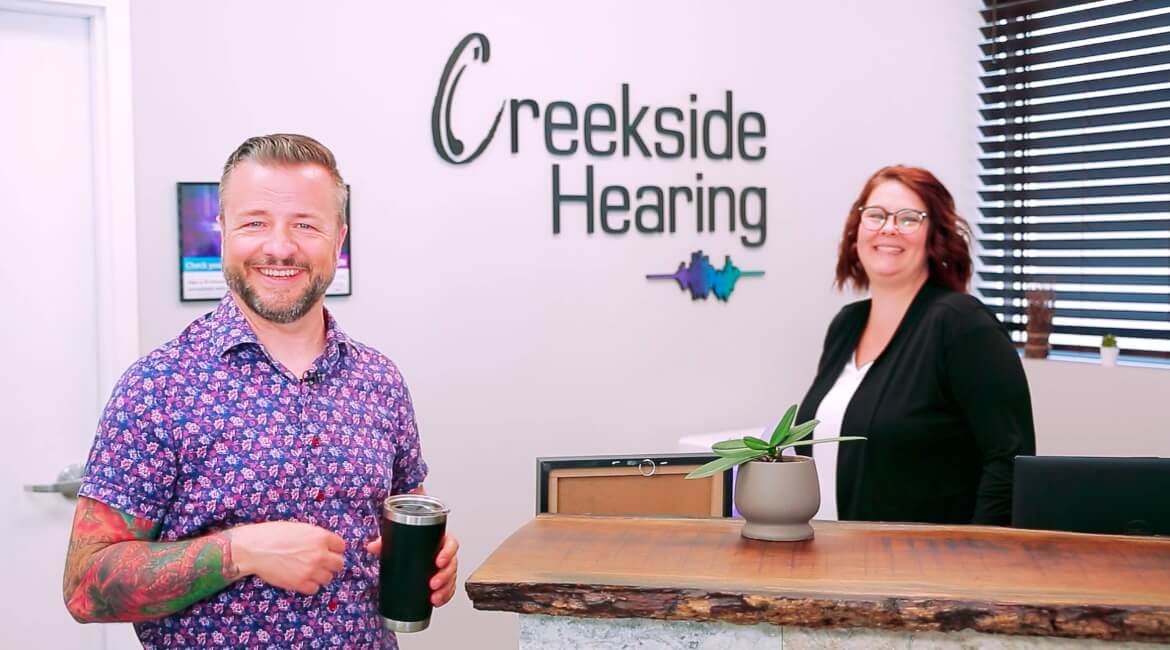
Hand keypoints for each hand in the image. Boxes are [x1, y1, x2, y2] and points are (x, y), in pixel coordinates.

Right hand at [229, 521, 345, 594]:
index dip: (334, 548)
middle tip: (322, 562)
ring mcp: (311, 570)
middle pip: (339, 564)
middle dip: (331, 563)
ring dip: (321, 575)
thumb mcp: (299, 528)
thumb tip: (325, 544)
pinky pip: (314, 589)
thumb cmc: (273, 534)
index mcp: (320, 537)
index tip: (329, 550)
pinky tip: (302, 578)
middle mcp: (319, 554)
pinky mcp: (300, 583)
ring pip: (328, 578)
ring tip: (309, 570)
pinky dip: (310, 585)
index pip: (341, 546)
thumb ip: (315, 537)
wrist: (254, 549)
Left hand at [366, 533, 459, 605]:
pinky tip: (436, 601)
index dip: (448, 553)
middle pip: (452, 564)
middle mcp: (444, 555)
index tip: (438, 561)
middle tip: (432, 583)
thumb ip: (385, 543)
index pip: (451, 544)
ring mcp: (444, 569)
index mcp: (439, 541)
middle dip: (444, 576)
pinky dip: (444, 596)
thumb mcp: (397, 542)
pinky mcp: (442, 582)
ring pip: (451, 579)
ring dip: (445, 589)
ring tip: (433, 596)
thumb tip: (372, 547)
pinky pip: (448, 590)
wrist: (405, 556)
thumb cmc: (407, 546)